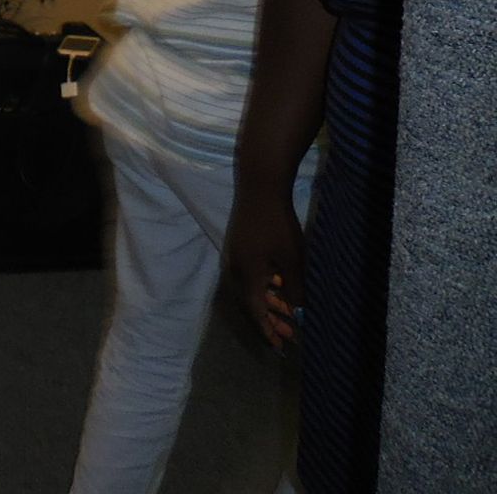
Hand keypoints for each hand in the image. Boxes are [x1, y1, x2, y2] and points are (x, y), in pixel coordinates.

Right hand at [227, 189, 304, 350]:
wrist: (260, 188)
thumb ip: (295, 290)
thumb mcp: (292, 261)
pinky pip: (251, 276)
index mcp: (246, 276)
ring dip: (268, 303)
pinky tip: (279, 286)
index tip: (279, 348)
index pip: (254, 312)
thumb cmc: (278, 225)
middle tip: (289, 335)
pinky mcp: (240, 247)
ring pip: (251, 289)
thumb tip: (299, 315)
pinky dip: (265, 287)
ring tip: (288, 313)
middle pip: (250, 303)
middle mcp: (236, 269)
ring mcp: (236, 257)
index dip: (267, 331)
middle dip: (269, 320)